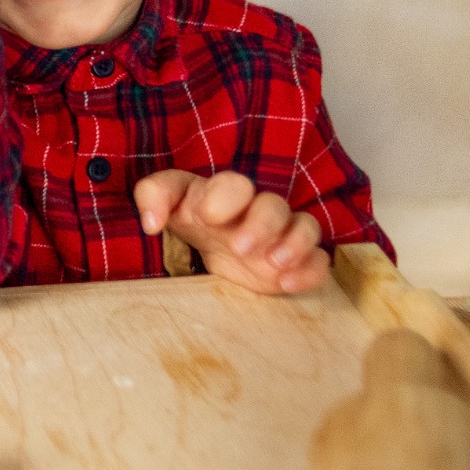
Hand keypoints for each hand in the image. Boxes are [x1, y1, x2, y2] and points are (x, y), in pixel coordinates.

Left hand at [133, 169, 329, 294]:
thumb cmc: (189, 216)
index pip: (234, 184)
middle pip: (273, 206)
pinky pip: (319, 260)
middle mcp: (258, 210)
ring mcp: (282, 235)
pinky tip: (289, 284)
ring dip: (295, 244)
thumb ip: (152, 197)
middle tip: (240, 247)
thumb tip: (150, 221)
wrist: (211, 242)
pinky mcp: (297, 261)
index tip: (206, 217)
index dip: (224, 197)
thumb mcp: (166, 202)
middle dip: (261, 225)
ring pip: (305, 227)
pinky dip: (311, 271)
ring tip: (274, 264)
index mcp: (225, 193)